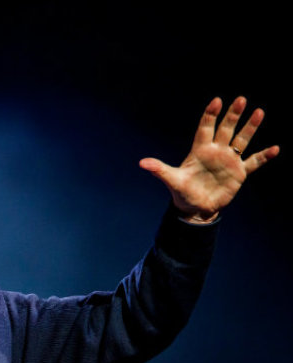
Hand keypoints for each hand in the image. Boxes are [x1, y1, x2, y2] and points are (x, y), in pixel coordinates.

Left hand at [139, 97, 279, 223]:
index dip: (210, 115)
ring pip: (242, 140)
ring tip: (259, 112)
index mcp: (199, 151)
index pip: (205, 128)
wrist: (196, 209)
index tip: (217, 100)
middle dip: (232, 115)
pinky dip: (264, 156)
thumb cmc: (182, 193)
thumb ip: (159, 170)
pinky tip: (275, 148)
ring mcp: (229, 161)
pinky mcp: (239, 173)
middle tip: (240, 99)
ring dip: (250, 127)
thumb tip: (142, 163)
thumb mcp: (171, 180)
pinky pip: (253, 162)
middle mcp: (216, 152)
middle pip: (226, 129)